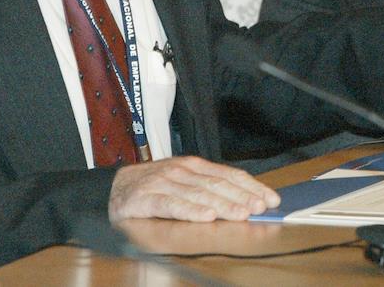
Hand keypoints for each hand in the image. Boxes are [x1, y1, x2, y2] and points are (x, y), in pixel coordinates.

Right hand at [108, 156, 278, 222]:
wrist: (112, 189)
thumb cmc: (154, 187)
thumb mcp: (184, 182)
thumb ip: (209, 189)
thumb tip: (245, 201)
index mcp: (195, 166)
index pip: (229, 175)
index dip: (251, 187)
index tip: (270, 199)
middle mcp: (182, 171)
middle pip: (218, 184)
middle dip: (242, 197)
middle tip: (260, 208)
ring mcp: (164, 183)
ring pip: (199, 194)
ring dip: (223, 205)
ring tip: (241, 214)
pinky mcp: (147, 198)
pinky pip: (172, 205)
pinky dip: (191, 211)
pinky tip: (206, 217)